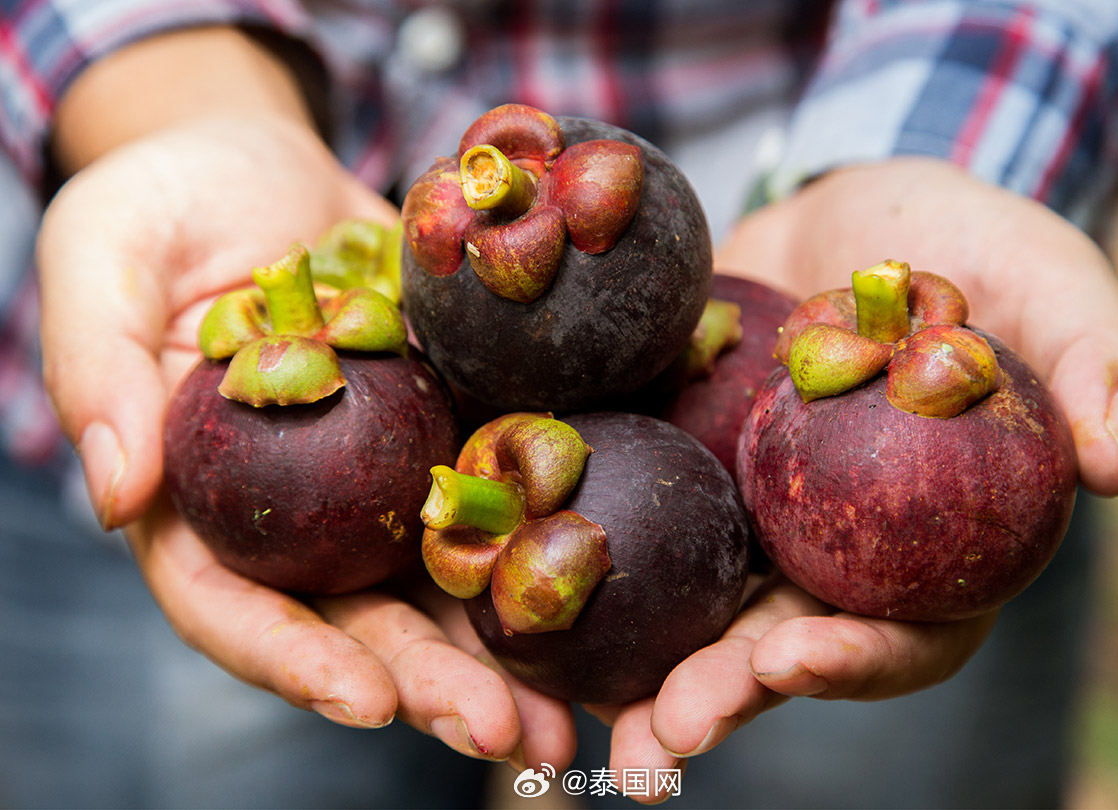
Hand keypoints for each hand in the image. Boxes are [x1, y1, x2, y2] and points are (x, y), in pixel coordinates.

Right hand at [36, 114, 576, 769]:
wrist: (263, 162)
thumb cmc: (162, 207)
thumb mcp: (103, 263)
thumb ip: (98, 373)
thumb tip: (115, 494)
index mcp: (202, 503)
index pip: (234, 605)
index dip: (294, 658)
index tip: (365, 699)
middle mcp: (301, 514)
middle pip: (361, 619)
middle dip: (432, 683)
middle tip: (506, 734)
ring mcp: (384, 477)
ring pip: (448, 580)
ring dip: (511, 651)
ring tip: (578, 710)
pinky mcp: (453, 426)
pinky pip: (509, 486)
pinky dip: (556, 536)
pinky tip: (615, 576)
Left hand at [582, 155, 1117, 802]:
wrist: (850, 203)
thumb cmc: (968, 246)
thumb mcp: (1046, 281)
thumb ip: (1095, 360)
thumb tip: (1116, 463)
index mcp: (924, 548)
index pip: (906, 631)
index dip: (860, 660)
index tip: (799, 658)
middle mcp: (825, 553)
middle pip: (776, 647)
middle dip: (722, 696)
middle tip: (666, 733)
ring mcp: (741, 516)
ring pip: (688, 608)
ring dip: (633, 667)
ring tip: (577, 707)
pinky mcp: (672, 465)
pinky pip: (621, 515)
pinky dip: (569, 554)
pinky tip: (508, 577)